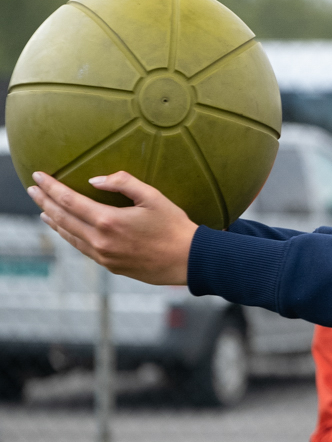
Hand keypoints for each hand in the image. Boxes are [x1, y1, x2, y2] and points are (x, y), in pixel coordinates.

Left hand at [27, 171, 195, 285]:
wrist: (188, 260)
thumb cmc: (175, 226)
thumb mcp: (153, 197)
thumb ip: (124, 183)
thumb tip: (95, 180)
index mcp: (109, 220)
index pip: (69, 200)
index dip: (51, 186)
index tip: (38, 176)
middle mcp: (100, 240)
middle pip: (62, 218)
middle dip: (44, 201)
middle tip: (32, 189)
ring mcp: (103, 256)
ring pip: (69, 236)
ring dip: (53, 221)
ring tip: (43, 210)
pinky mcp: (110, 266)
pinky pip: (81, 248)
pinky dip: (68, 236)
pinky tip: (66, 230)